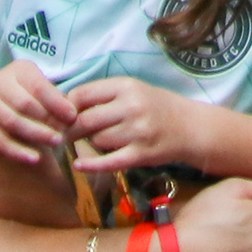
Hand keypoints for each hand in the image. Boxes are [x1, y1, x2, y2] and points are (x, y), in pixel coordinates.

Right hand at [0, 63, 78, 173]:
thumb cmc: (21, 94)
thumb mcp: (35, 86)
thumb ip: (52, 97)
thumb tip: (72, 116)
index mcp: (19, 70)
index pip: (38, 86)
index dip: (56, 103)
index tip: (72, 117)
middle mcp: (0, 83)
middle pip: (24, 105)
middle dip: (47, 121)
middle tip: (64, 135)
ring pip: (12, 122)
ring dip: (35, 135)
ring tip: (54, 144)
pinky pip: (0, 140)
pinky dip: (18, 151)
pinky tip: (34, 159)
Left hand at [67, 75, 205, 173]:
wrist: (191, 127)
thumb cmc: (158, 107)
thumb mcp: (134, 91)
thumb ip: (104, 96)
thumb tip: (66, 105)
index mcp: (126, 86)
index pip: (83, 94)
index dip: (65, 107)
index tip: (60, 116)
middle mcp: (131, 106)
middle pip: (85, 120)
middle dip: (69, 130)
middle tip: (62, 136)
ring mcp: (137, 131)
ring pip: (97, 140)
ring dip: (91, 144)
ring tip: (97, 141)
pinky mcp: (141, 154)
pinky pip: (109, 162)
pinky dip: (91, 165)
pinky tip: (79, 164)